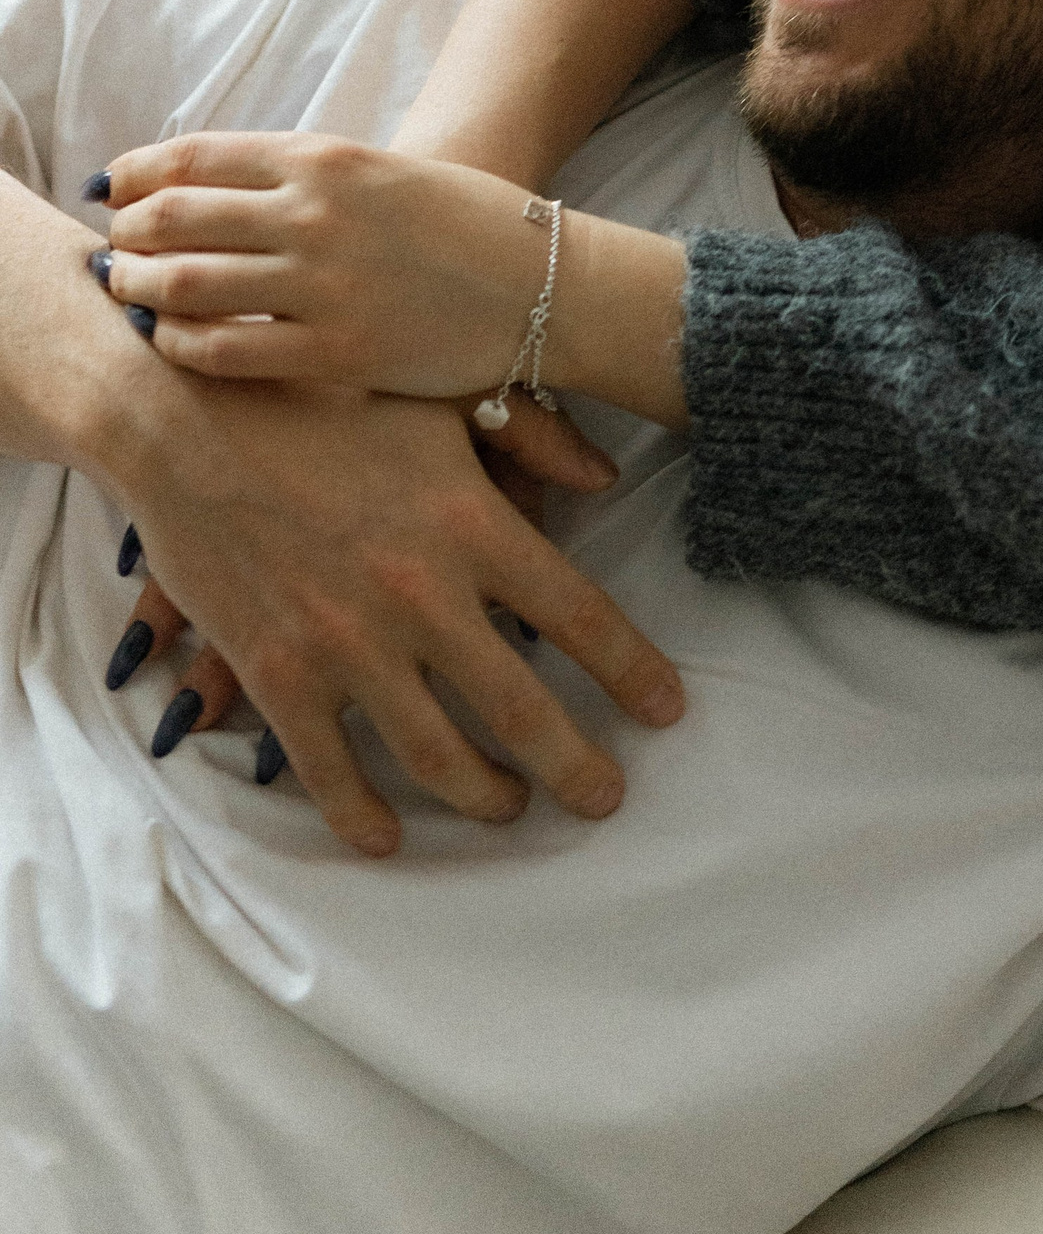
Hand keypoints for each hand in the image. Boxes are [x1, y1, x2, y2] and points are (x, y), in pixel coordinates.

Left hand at [97, 131, 549, 395]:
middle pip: (175, 217)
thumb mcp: (383, 172)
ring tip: (130, 293)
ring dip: (139, 287)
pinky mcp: (336, 352)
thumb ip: (305, 176)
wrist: (546, 287)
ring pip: (186, 285)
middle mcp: (316, 215)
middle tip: (116, 247)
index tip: (115, 189)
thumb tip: (215, 188)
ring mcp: (323, 285)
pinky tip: (174, 341)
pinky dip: (181, 345)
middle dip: (128, 232)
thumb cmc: (466, 225)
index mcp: (327, 159)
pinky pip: (225, 352)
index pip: (195, 156)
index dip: (137, 173)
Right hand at [99, 370, 682, 854]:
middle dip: (576, 767)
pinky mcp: (277, 674)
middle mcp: (422, 595)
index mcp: (471, 523)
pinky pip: (332, 773)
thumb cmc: (322, 398)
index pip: (582, 616)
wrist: (185, 419)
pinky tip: (390, 834)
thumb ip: (530, 437)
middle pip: (524, 710)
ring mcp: (347, 643)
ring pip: (438, 756)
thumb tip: (605, 477)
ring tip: (509, 807)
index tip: (667, 711)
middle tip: (606, 798)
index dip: (633, 673)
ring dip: (485, 797)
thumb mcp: (437, 401)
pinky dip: (365, 816)